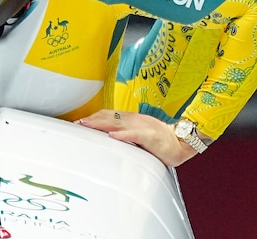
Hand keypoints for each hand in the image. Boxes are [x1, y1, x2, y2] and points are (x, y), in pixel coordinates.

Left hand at [77, 109, 197, 166]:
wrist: (179, 143)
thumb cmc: (159, 139)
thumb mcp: (137, 133)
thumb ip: (123, 133)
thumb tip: (106, 136)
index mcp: (130, 119)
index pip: (107, 114)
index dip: (93, 117)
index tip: (79, 122)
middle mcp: (133, 120)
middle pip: (108, 116)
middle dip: (92, 120)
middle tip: (77, 124)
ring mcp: (141, 126)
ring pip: (117, 123)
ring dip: (100, 124)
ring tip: (87, 125)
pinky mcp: (149, 136)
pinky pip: (133, 134)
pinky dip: (122, 135)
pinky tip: (111, 136)